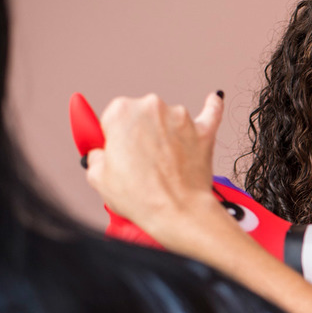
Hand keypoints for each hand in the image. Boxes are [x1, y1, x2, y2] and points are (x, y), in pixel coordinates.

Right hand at [85, 91, 227, 249]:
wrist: (178, 213)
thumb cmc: (141, 197)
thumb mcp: (97, 176)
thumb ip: (96, 155)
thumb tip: (101, 153)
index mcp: (120, 111)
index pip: (112, 119)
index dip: (115, 139)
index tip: (118, 153)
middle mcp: (152, 107)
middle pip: (141, 117)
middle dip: (140, 138)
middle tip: (142, 166)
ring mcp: (180, 118)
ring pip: (169, 121)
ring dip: (166, 138)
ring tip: (165, 166)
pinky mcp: (204, 132)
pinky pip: (211, 113)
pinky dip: (212, 108)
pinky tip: (214, 100)